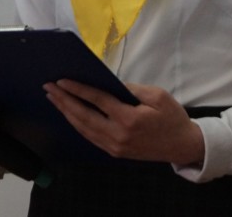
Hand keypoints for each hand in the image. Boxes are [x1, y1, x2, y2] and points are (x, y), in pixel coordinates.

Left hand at [44, 80, 203, 164]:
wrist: (182, 145)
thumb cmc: (172, 117)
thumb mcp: (158, 95)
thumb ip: (132, 89)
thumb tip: (109, 84)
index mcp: (129, 119)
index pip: (97, 100)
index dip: (78, 89)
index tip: (62, 80)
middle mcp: (118, 135)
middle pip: (83, 116)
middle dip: (64, 100)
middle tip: (48, 87)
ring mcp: (114, 146)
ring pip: (83, 128)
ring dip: (66, 112)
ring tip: (53, 99)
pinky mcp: (114, 151)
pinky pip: (90, 137)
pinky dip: (77, 125)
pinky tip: (69, 114)